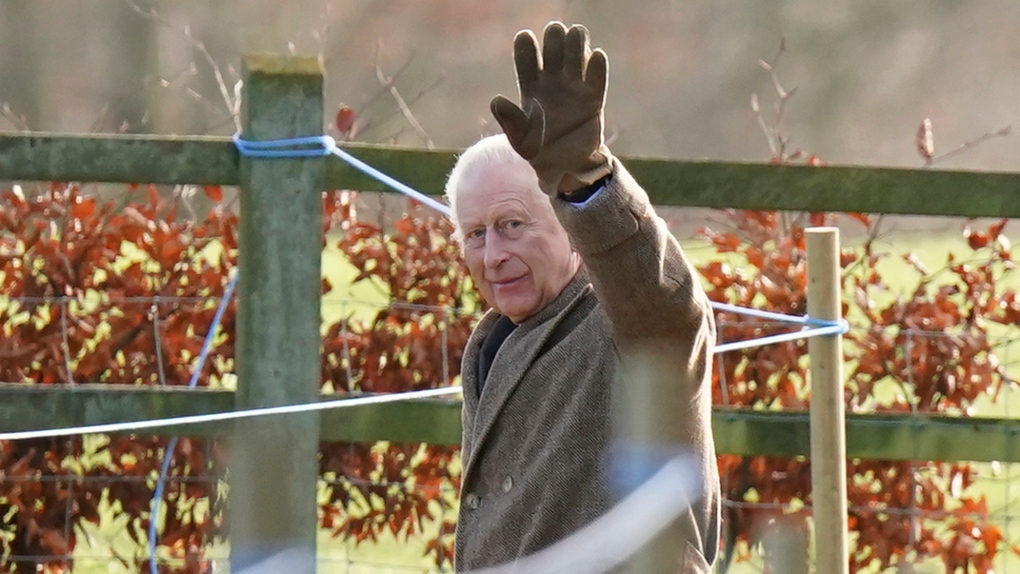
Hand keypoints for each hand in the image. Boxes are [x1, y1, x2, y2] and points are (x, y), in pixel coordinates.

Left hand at [490, 22, 612, 193]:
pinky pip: (597, 77)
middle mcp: (553, 81)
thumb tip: (497, 100)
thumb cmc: (537, 151)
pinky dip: (598, 65)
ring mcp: (574, 87)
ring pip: (576, 54)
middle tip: (555, 38)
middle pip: (554, 48)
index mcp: (531, 86)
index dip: (526, 45)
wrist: (564, 168)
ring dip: (576, 43)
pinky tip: (596, 56)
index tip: (526, 37)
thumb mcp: (519, 139)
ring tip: (576, 39)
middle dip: (555, 38)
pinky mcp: (594, 98)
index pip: (527, 58)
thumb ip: (509, 120)